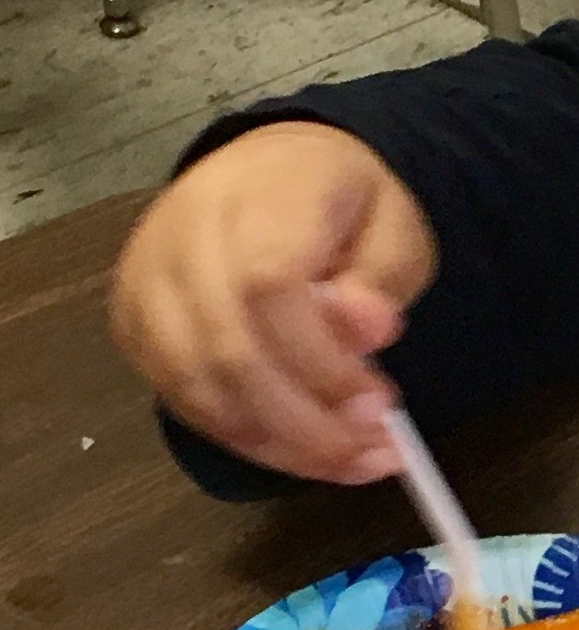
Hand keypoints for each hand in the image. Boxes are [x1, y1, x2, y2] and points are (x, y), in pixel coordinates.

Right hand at [109, 123, 439, 483]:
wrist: (266, 169)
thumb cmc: (339, 200)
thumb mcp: (394, 220)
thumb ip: (382, 275)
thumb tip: (366, 330)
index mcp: (259, 196)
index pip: (267, 287)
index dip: (320, 361)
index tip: (379, 403)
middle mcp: (184, 238)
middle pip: (228, 351)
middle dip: (308, 424)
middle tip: (378, 453)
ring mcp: (147, 283)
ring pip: (198, 389)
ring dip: (279, 444)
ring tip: (349, 461)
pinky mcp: (133, 323)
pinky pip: (181, 399)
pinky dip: (245, 438)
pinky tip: (300, 451)